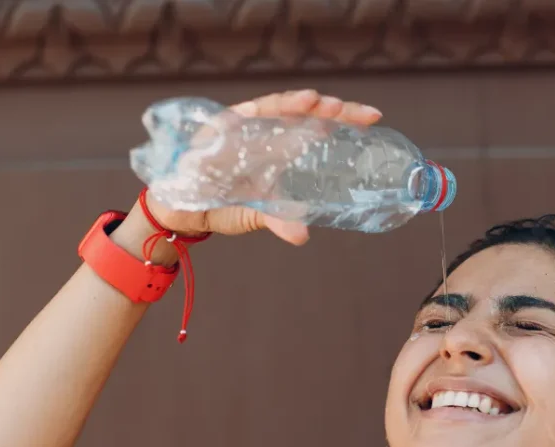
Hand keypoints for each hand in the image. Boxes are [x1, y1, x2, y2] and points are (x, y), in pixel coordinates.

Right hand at [142, 89, 382, 246]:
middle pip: (304, 112)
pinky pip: (241, 114)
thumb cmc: (222, 203)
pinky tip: (281, 107)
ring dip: (297, 103)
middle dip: (331, 109)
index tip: (374, 119)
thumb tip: (303, 235)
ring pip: (276, 106)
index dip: (345, 120)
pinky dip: (260, 110)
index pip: (318, 127)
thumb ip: (280, 221)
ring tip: (319, 102)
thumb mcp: (256, 214)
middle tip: (360, 113)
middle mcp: (265, 130)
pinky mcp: (218, 127)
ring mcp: (243, 125)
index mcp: (281, 146)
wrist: (180, 207)